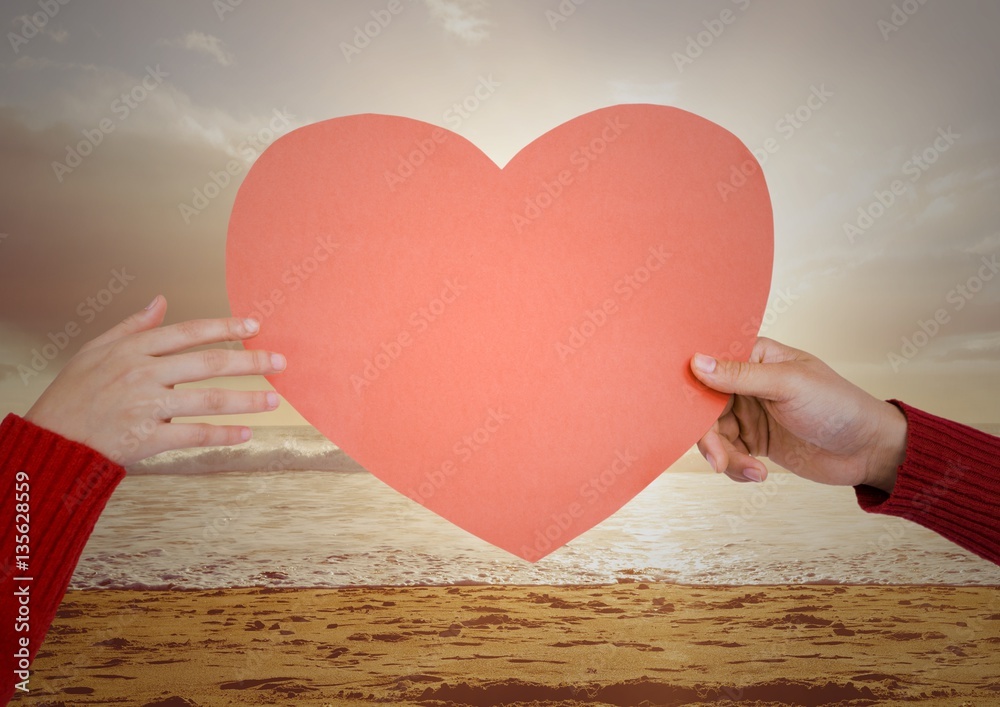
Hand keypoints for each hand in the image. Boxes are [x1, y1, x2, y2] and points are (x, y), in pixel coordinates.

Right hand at [24, 295, 285, 465]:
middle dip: (249, 361)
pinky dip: (223, 434)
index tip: (254, 324)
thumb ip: (132, 326)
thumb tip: (161, 300)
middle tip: (279, 362)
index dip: (224, 326)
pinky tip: (246, 433)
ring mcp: (146, 407)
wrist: (52, 440)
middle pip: (208, 363)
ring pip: (208, 399)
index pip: (189, 332)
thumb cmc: (73, 394)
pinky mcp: (147, 439)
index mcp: (132, 350)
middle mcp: (142, 374)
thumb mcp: (96, 350)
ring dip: (246, 400)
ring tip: (273, 399)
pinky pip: (194, 435)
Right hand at [689, 337, 906, 492]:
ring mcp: (749, 412)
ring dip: (726, 457)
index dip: (693, 390)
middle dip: (710, 437)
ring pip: (713, 435)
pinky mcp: (754, 440)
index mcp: (755, 357)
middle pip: (704, 408)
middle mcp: (746, 383)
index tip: (687, 415)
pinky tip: (759, 473)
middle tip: (719, 460)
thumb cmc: (838, 406)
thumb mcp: (788, 385)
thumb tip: (697, 362)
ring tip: (753, 471)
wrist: (867, 450)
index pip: (709, 367)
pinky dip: (736, 468)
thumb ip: (741, 375)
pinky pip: (728, 454)